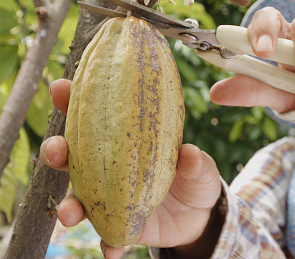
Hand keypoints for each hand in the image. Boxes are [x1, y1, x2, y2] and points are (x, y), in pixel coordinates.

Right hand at [41, 79, 222, 258]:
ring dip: (70, 206)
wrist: (200, 215)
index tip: (61, 87)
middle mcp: (109, 169)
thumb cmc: (195, 176)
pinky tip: (110, 251)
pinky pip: (108, 238)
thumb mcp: (202, 167)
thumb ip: (196, 161)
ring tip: (69, 214)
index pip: (94, 118)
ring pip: (79, 199)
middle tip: (56, 151)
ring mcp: (111, 199)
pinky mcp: (120, 227)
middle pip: (73, 157)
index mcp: (125, 143)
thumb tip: (190, 153)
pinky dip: (108, 246)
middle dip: (57, 152)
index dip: (73, 101)